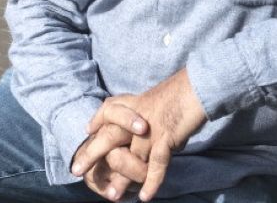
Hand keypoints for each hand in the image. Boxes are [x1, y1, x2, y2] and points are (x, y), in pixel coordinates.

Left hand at [87, 69, 206, 201]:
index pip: (108, 111)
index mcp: (136, 103)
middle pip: (108, 136)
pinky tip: (144, 196)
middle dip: (91, 154)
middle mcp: (138, 115)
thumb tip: (141, 120)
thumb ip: (145, 108)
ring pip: (130, 157)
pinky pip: (156, 164)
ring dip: (121, 179)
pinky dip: (151, 181)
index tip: (86, 131)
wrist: (199, 86)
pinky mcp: (166, 137)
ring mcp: (150, 127)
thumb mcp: (159, 96)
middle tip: (76, 171)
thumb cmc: (184, 91)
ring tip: (112, 195)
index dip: (96, 121)